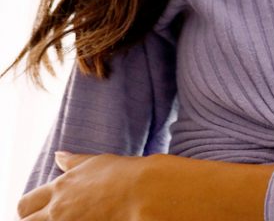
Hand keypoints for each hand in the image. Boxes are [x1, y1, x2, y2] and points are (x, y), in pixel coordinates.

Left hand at [17, 151, 273, 220]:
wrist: (151, 191)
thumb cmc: (129, 174)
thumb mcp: (98, 163)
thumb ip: (75, 163)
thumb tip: (59, 156)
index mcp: (60, 189)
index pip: (25, 204)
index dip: (30, 209)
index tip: (41, 210)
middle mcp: (59, 210)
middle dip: (35, 220)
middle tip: (57, 217)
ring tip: (79, 217)